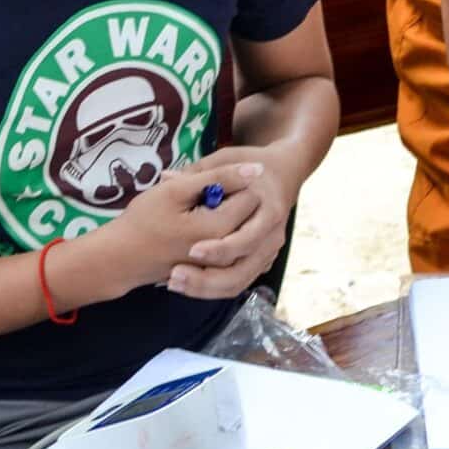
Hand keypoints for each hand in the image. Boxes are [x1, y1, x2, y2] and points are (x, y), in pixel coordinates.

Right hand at [74, 167, 268, 304]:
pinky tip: (200, 228)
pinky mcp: (215, 274)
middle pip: (249, 215)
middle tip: (201, 200)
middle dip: (232, 201)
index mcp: (221, 227)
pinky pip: (233, 251)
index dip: (234, 183)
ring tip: (199, 214)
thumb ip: (218, 178)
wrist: (119, 259)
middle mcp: (229, 251)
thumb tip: (257, 169)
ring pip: (242, 233)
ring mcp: (223, 266)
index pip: (250, 195)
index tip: (208, 185)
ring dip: (229, 218)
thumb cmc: (143, 221)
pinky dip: (224, 236)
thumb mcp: (177, 191)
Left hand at [176, 144, 300, 294]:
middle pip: (242, 268)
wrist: (282, 174)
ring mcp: (268, 250)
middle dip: (207, 278)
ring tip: (175, 284)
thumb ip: (198, 172)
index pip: (245, 238)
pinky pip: (238, 284)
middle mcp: (272, 234)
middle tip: (175, 275)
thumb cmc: (250, 165)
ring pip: (239, 282)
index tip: (190, 251)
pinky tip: (187, 284)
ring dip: (206, 288)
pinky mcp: (260, 261)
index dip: (218, 248)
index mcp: (267, 209)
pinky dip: (213, 289)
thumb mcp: (226, 159)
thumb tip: (167, 178)